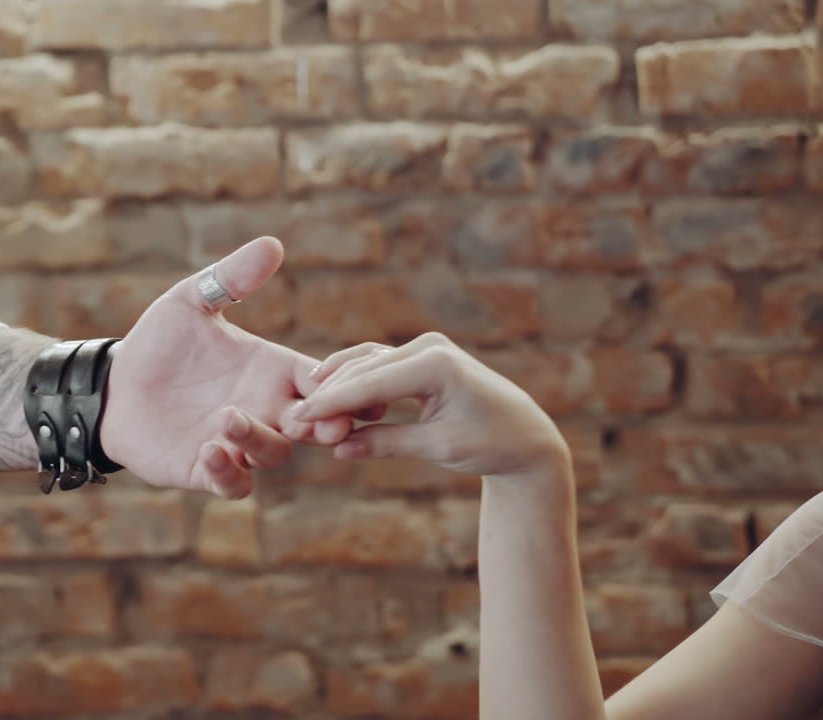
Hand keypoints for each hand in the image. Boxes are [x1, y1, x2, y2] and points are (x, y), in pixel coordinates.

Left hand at [101, 237, 351, 498]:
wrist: (113, 385)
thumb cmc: (159, 342)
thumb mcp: (191, 302)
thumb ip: (231, 279)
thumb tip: (273, 244)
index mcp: (271, 370)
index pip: (322, 381)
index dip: (340, 385)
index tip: (347, 382)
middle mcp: (264, 409)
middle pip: (313, 424)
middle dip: (325, 425)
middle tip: (327, 423)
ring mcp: (238, 443)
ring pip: (272, 454)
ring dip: (259, 440)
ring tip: (228, 416)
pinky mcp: (207, 469)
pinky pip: (233, 484)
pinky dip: (229, 473)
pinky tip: (211, 450)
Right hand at [294, 333, 568, 480]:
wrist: (525, 436)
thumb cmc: (491, 443)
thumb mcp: (438, 447)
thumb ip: (387, 444)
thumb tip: (339, 450)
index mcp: (437, 364)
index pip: (371, 384)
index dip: (332, 403)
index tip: (300, 418)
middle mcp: (429, 347)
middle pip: (364, 369)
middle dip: (329, 395)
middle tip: (296, 419)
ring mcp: (425, 348)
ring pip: (367, 363)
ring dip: (338, 385)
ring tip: (308, 410)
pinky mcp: (422, 357)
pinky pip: (379, 366)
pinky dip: (355, 381)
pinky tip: (330, 396)